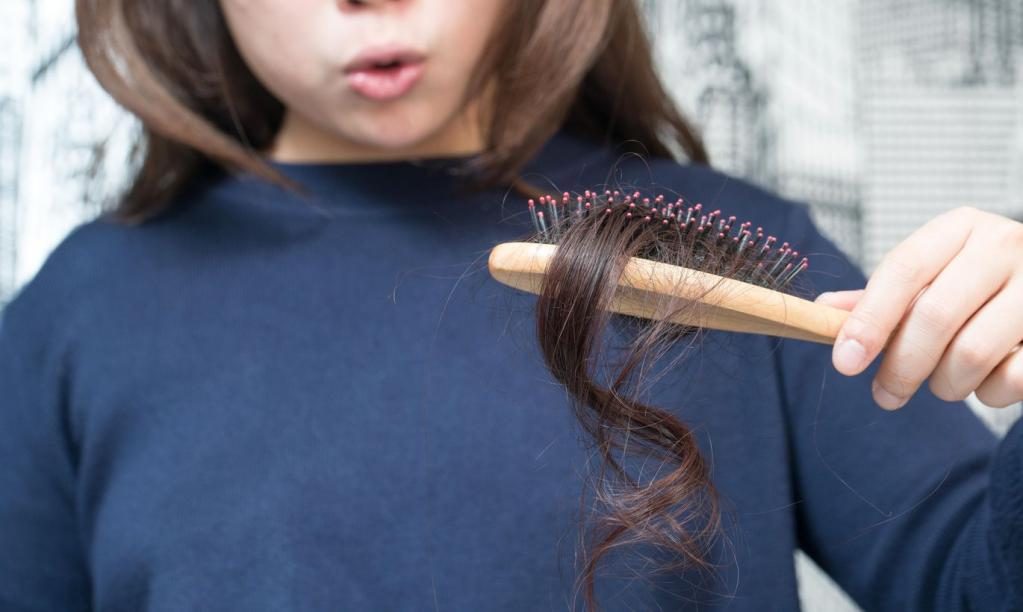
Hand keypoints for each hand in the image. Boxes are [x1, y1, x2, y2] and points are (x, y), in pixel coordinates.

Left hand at [814, 206, 1022, 409]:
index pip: (903, 270)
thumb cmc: (975, 286)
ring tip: (943, 383)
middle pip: (934, 316)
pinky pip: (1013, 378)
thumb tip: (820, 312)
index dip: (869, 320)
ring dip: (945, 384)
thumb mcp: (930, 277)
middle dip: (900, 367)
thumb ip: (878, 297)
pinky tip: (986, 382)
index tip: (845, 363)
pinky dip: (989, 393)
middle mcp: (1004, 246)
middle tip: (885, 395)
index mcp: (960, 228)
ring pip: (972, 353)